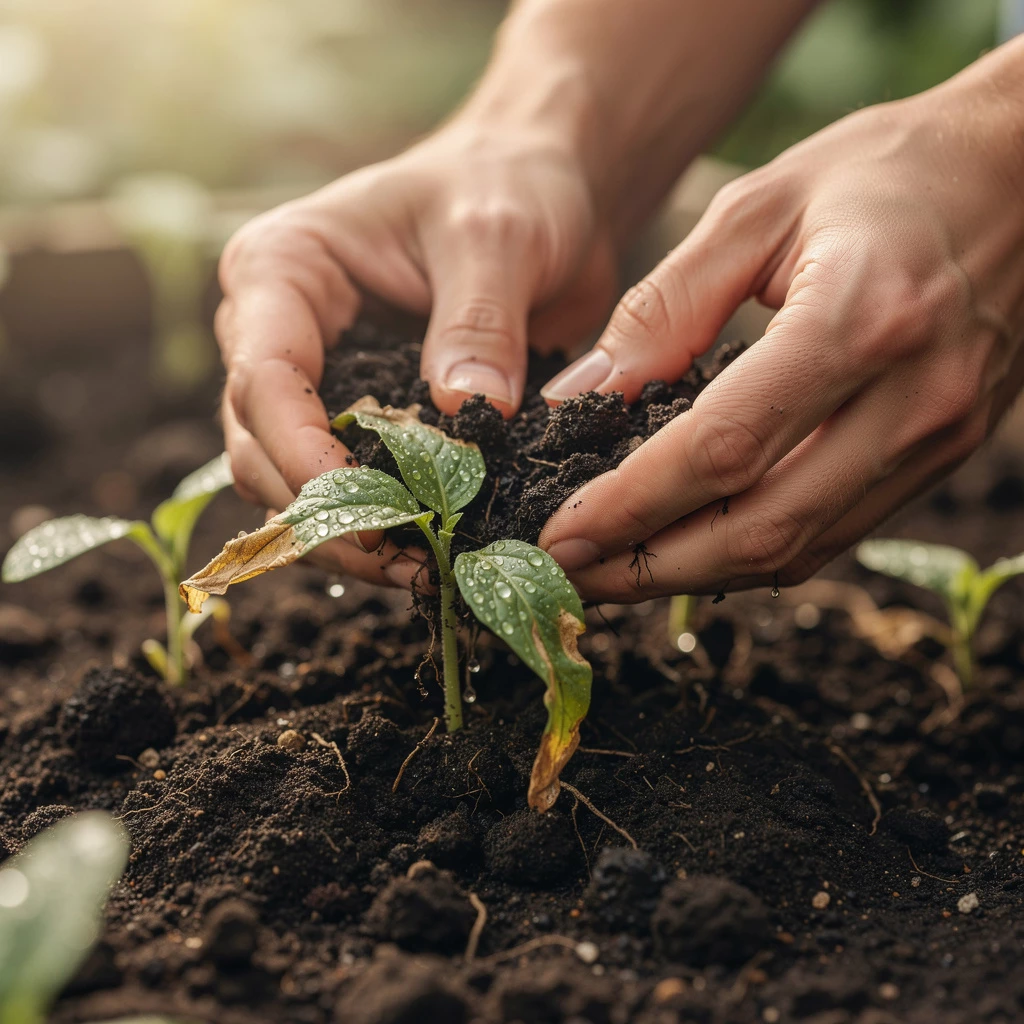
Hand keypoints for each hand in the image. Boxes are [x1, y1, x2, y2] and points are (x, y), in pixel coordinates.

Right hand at [216, 119, 614, 585]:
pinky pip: (345, 485)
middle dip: (325, 513)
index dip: (304, 455)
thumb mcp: (497, 237)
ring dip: (347, 534)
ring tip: (424, 568)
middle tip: (407, 561)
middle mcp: (276, 331)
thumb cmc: (506, 189)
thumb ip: (478, 322)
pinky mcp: (357, 417)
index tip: (370, 514)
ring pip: (291, 482)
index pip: (264, 376)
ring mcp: (313, 381)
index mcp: (284, 269)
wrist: (535, 195)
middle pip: (261, 446)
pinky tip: (431, 553)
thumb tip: (469, 416)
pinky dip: (378, 526)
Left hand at [539, 39, 1023, 601]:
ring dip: (694, 575)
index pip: (722, 449)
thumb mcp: (757, 209)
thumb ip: (664, 308)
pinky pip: (832, 534)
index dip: (631, 505)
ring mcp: (937, 438)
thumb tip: (582, 397)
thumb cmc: (884, 174)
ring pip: (797, 550)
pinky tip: (690, 544)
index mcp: (859, 319)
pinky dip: (751, 552)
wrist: (1023, 172)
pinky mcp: (942, 454)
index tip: (559, 532)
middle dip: (648, 566)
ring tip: (613, 570)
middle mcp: (910, 399)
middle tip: (570, 573)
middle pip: (758, 528)